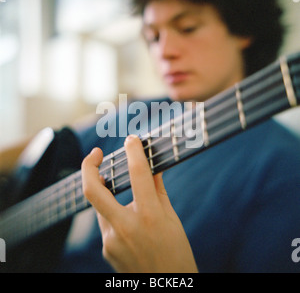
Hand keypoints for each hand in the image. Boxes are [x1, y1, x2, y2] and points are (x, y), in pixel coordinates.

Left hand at [82, 134, 197, 272]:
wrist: (168, 289)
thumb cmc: (177, 254)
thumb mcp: (172, 220)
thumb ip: (158, 191)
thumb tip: (151, 169)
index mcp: (149, 217)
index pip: (138, 174)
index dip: (134, 151)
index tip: (132, 141)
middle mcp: (125, 228)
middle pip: (93, 190)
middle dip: (89, 166)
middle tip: (95, 153)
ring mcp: (111, 241)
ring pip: (101, 207)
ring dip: (108, 194)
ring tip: (123, 193)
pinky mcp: (107, 250)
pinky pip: (107, 223)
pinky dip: (115, 215)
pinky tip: (131, 224)